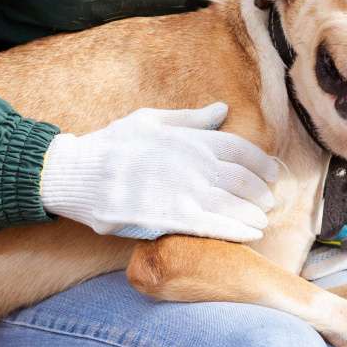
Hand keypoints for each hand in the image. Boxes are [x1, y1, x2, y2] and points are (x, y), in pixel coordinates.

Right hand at [40, 103, 277, 241]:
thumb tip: (223, 110)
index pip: (240, 149)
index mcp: (189, 138)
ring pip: (232, 204)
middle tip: (269, 201)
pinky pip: (211, 226)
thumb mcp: (150, 120)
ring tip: (262, 222)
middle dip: (261, 192)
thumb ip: (191, 119)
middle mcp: (192, 163)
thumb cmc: (111, 144)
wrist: (75, 172)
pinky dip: (235, 231)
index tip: (271, 174)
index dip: (262, 164)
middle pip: (242, 179)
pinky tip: (250, 235)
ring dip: (254, 214)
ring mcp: (181, 191)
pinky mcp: (168, 217)